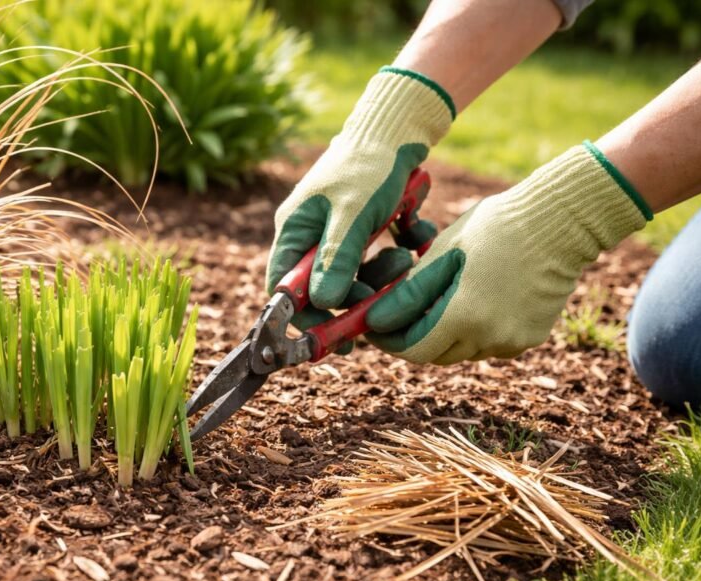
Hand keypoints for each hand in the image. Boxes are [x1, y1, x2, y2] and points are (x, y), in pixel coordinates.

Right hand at [266, 68, 452, 350]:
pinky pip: (374, 256)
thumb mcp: (354, 214)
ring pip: (353, 274)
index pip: (285, 290)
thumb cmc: (371, 164)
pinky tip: (415, 235)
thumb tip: (323, 302)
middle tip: (381, 302)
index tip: (338, 336)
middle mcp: (309, 233)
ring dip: (380, 275)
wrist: (400, 125)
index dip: (307, 318)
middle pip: (322, 287)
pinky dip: (395, 253)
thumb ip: (337, 258)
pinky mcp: (363, 226)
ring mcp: (336, 230)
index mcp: (294, 230)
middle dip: (354, 296)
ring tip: (404, 259)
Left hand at [365, 142, 651, 363]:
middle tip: (405, 310)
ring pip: (464, 350)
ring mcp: (514, 341)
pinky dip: (477, 329)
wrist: (563, 221)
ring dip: (448, 333)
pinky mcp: (531, 337)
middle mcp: (490, 337)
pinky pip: (491, 344)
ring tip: (447, 294)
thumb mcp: (443, 252)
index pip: (413, 350)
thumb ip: (409, 292)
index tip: (378, 326)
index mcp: (464, 315)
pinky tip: (481, 296)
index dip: (391, 341)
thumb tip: (375, 319)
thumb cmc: (497, 226)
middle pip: (437, 353)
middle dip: (417, 336)